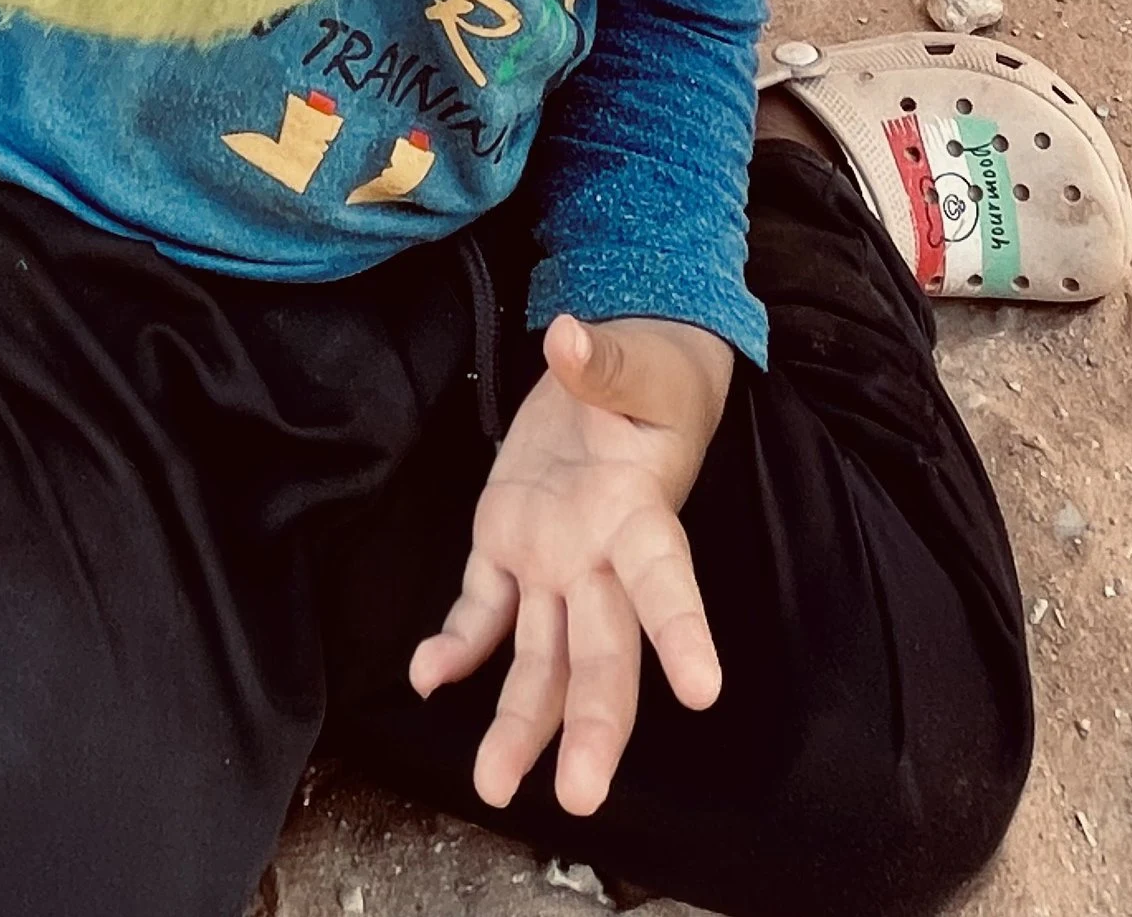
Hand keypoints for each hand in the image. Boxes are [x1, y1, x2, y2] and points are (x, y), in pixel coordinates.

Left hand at [410, 313, 730, 817]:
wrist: (625, 366)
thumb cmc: (650, 373)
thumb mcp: (635, 360)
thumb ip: (600, 361)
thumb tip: (571, 337)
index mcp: (643, 514)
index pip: (667, 580)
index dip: (683, 633)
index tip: (704, 690)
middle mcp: (601, 558)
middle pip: (602, 653)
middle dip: (593, 724)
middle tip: (582, 794)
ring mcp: (553, 563)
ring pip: (541, 659)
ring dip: (519, 722)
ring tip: (494, 784)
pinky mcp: (507, 548)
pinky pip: (483, 611)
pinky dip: (455, 647)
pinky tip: (427, 678)